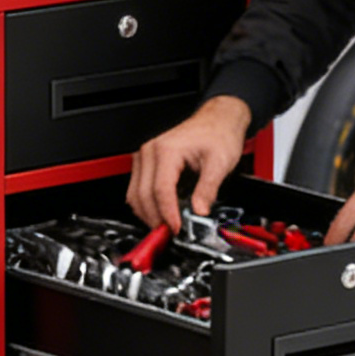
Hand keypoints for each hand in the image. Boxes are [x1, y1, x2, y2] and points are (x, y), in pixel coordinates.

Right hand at [128, 96, 252, 231]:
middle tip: (169, 235)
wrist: (217, 120)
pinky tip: (159, 214)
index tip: (176, 229)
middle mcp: (150, 152)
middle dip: (155, 218)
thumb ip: (207, 189)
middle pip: (142, 194)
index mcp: (167, 150)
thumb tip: (199, 212)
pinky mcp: (145, 162)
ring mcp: (145, 157)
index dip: (167, 213)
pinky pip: (137, 189)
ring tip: (165, 228)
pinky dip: (145, 205)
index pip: (160, 190)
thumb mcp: (220, 163)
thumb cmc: (218, 134)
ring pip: (134, 194)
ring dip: (147, 214)